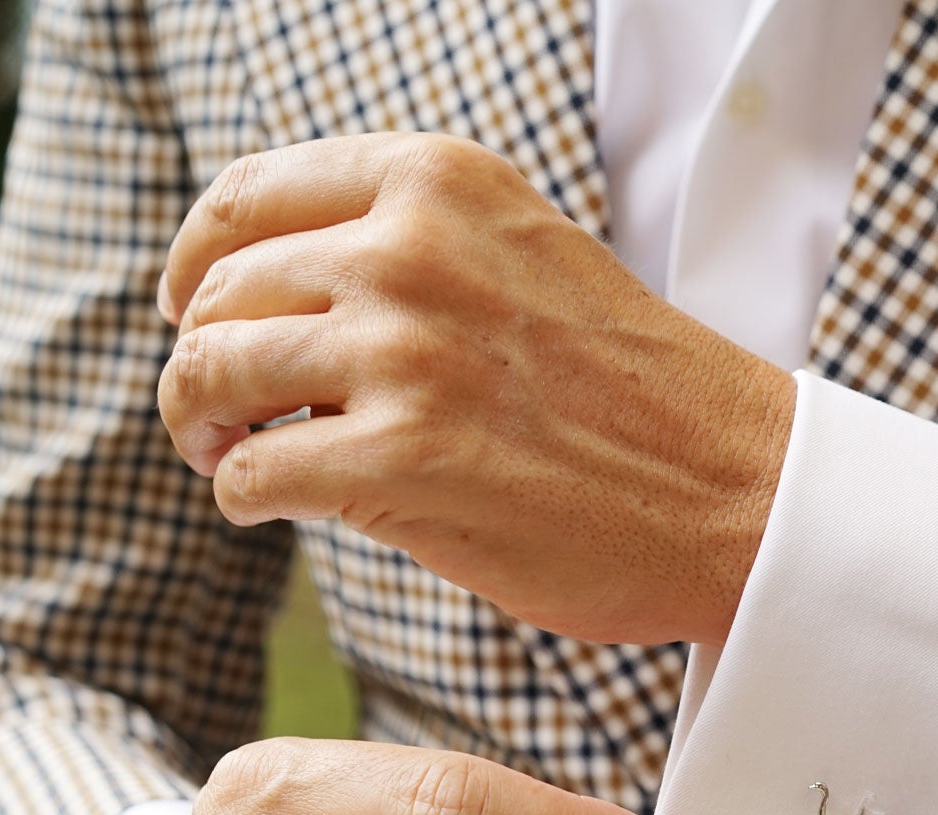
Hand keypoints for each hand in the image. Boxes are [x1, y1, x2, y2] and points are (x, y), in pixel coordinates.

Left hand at [155, 132, 795, 645]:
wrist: (738, 489)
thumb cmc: (635, 391)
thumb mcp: (523, 257)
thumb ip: (412, 249)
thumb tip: (266, 296)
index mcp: (438, 184)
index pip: (246, 198)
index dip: (198, 264)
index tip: (199, 312)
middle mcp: (409, 251)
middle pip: (220, 295)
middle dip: (200, 361)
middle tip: (219, 415)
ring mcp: (404, 355)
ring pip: (208, 376)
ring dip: (200, 427)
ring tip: (233, 457)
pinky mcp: (401, 462)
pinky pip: (250, 473)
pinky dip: (242, 497)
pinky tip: (277, 508)